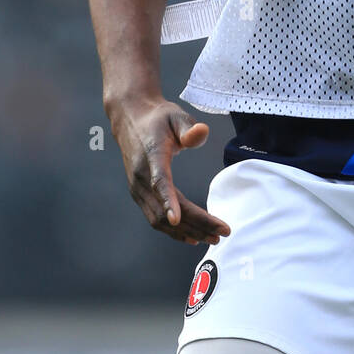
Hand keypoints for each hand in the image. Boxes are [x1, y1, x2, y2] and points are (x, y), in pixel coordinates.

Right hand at [110, 98, 231, 245]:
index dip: (167, 200)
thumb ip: (189, 126)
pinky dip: (174, 231)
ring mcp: (137, 189)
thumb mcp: (176, 115)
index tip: (177, 218)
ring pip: (159, 220)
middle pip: (164, 209)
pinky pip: (155, 218)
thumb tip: (201, 132)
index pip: (158, 181)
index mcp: (151, 156)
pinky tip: (192, 237)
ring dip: (186, 232)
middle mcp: (141, 177)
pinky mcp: (139, 195)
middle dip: (194, 224)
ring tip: (213, 238)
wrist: (130, 120)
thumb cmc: (158, 118)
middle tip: (222, 232)